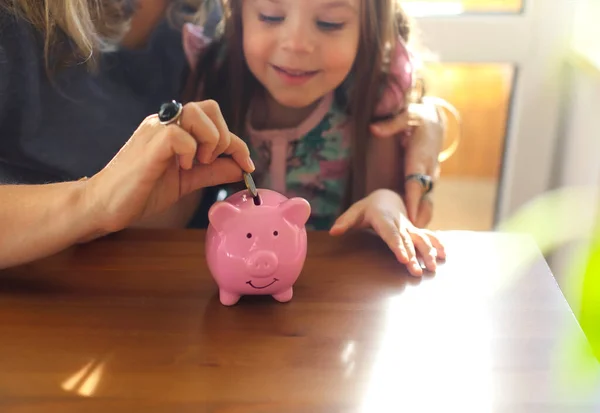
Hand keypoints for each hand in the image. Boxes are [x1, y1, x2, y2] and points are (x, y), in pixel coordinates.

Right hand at [84, 100, 253, 233]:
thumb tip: (242, 168)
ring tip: (198, 163)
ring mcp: (156, 130)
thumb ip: (213, 171)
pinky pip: (179, 134)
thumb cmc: (142, 191)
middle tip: (213, 162)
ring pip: (197, 112)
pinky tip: (183, 167)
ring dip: (209, 140)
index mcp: (175, 129)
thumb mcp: (187, 180)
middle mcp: (166, 122)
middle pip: (209, 106)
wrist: (104, 205)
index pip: (215, 120)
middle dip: (224, 137)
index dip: (237, 142)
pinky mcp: (149, 145)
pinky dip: (190, 150)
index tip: (247, 165)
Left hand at [329, 189, 445, 276]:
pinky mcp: (415, 231)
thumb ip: (345, 221)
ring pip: (421, 239)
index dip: (398, 246)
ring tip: (433, 268)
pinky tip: (445, 255)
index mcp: (384, 218)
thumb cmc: (367, 208)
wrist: (386, 197)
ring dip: (428, 253)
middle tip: (417, 271)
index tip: (403, 259)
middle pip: (407, 241)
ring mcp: (409, 227)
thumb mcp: (355, 211)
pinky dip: (438, 244)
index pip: (391, 234)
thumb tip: (334, 232)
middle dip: (414, 256)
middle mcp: (399, 223)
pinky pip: (428, 236)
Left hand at [370, 102, 443, 227]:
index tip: (408, 217)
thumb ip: (391, 124)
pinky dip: (422, 215)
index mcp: (420, 158)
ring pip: (427, 203)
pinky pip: (426, 201)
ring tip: (414, 241)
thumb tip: (373, 129)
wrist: (436, 122)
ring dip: (422, 220)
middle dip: (419, 218)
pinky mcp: (429, 181)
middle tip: (412, 238)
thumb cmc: (418, 119)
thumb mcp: (406, 116)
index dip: (412, 201)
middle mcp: (428, 171)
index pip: (415, 183)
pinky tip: (415, 230)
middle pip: (424, 199)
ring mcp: (430, 177)